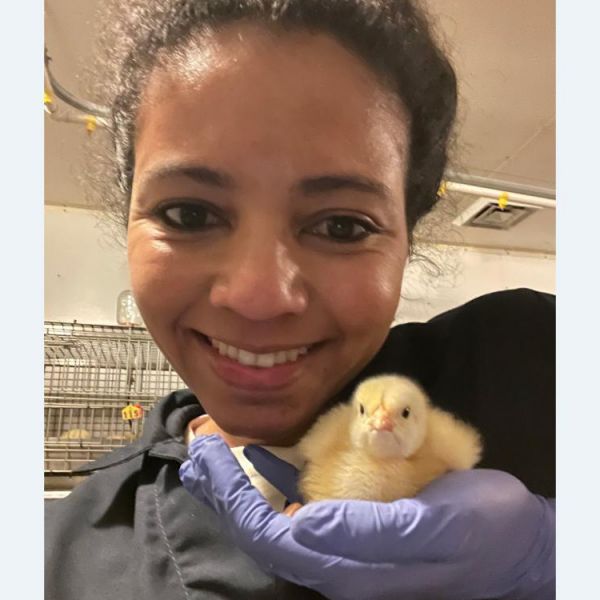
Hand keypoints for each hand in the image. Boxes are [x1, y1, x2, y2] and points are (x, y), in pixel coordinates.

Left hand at [180, 435, 554, 599]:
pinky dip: (277, 483)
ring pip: (278, 520)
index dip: (233, 500)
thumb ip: (369, 533)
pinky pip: (304, 507)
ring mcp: (348, 548)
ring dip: (244, 489)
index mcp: (351, 569)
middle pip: (264, 531)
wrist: (517, 543)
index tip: (208, 460)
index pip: (271, 537)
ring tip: (215, 460)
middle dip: (226, 494)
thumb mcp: (434, 529)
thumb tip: (303, 523)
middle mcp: (340, 565)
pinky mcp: (360, 529)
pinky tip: (268, 460)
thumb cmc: (482, 532)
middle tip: (198, 455)